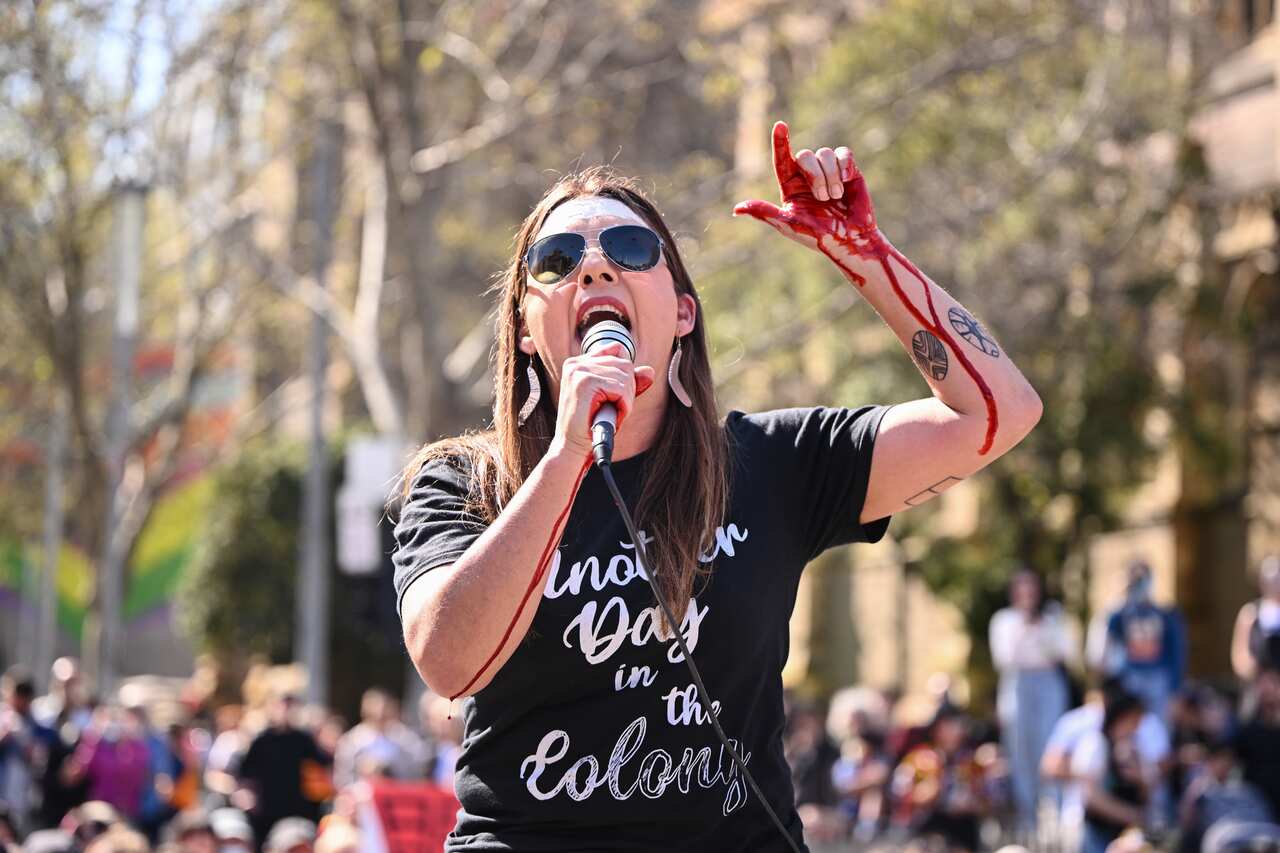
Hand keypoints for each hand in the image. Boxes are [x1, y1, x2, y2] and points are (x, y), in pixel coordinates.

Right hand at [552, 343, 654, 457]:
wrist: (571, 447)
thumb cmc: (589, 425)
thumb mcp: (611, 398)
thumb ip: (629, 382)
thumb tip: (649, 371)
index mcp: (578, 363)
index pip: (617, 351)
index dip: (625, 375)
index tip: (616, 394)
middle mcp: (576, 363)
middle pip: (625, 364)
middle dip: (628, 390)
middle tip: (613, 408)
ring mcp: (579, 371)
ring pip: (626, 376)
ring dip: (625, 400)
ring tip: (610, 413)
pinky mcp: (585, 382)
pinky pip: (622, 389)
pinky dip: (624, 406)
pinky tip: (612, 415)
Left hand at [733, 121, 887, 267]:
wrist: (850, 240)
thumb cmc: (817, 236)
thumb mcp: (788, 224)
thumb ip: (765, 213)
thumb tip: (737, 209)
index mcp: (790, 185)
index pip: (782, 159)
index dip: (780, 141)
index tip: (780, 125)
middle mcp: (807, 175)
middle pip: (805, 155)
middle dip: (815, 175)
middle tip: (823, 198)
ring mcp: (827, 170)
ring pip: (825, 154)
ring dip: (830, 176)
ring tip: (835, 197)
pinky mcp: (847, 170)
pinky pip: (844, 154)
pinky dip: (844, 166)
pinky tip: (846, 182)